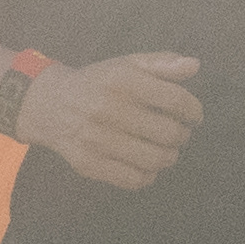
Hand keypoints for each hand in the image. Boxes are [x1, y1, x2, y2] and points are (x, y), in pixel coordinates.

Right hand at [14, 51, 203, 192]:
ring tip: (165, 149)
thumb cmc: (99, 83)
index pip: (175, 100)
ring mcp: (97, 139)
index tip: (193, 116)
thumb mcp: (127, 64)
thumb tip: (194, 65)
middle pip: (169, 133)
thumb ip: (162, 63)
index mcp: (121, 80)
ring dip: (169, 156)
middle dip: (182, 135)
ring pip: (155, 159)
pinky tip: (145, 163)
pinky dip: (148, 174)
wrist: (50, 104)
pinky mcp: (89, 164)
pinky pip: (134, 180)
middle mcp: (107, 109)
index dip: (193, 111)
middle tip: (178, 133)